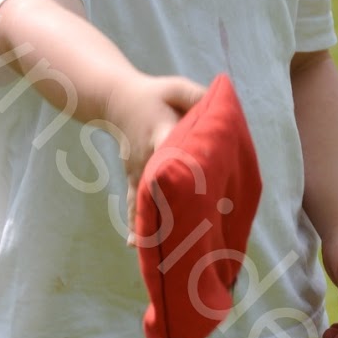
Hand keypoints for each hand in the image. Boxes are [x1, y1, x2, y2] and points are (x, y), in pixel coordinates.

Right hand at [109, 73, 208, 241]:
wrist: (116, 99)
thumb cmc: (154, 94)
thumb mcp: (176, 88)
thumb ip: (198, 96)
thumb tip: (222, 110)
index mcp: (160, 132)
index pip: (171, 147)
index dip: (181, 161)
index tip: (192, 180)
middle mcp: (147, 156)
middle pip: (161, 183)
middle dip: (172, 204)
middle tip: (183, 232)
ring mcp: (138, 170)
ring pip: (146, 199)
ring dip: (152, 222)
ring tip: (155, 250)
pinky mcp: (134, 178)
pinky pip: (134, 203)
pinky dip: (136, 224)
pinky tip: (133, 246)